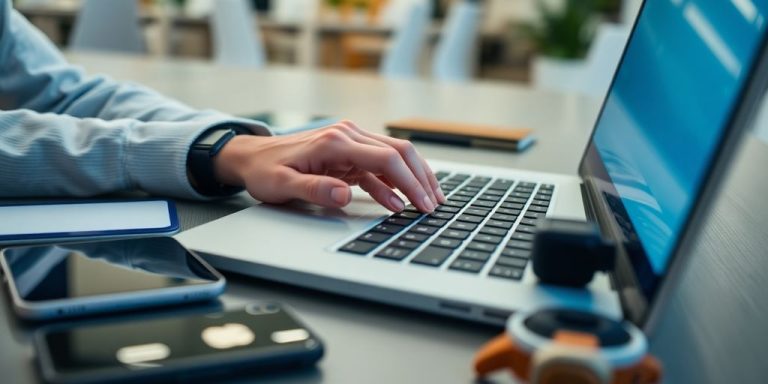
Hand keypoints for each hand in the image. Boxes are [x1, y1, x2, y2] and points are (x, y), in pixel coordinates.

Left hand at [212, 121, 445, 211]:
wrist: (250, 157)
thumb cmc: (265, 170)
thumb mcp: (282, 185)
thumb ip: (314, 189)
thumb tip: (344, 195)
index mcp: (336, 142)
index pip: (386, 159)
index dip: (409, 183)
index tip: (422, 204)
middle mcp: (347, 136)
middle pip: (398, 153)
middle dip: (420, 179)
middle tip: (435, 204)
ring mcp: (349, 143)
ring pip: (393, 157)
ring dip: (412, 178)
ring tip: (428, 201)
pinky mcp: (347, 153)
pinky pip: (377, 168)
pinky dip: (392, 184)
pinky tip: (399, 203)